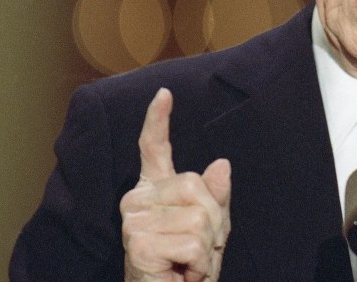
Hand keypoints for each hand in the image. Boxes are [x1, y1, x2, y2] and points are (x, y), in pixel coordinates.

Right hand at [120, 88, 231, 281]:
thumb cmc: (186, 266)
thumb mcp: (211, 227)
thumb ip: (215, 196)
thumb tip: (222, 164)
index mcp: (152, 190)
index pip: (154, 149)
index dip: (159, 121)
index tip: (164, 93)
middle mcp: (136, 200)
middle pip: (195, 186)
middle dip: (213, 220)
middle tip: (198, 248)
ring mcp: (134, 221)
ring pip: (199, 216)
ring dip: (207, 246)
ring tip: (189, 263)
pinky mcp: (139, 243)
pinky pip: (194, 242)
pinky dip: (199, 263)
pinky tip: (182, 272)